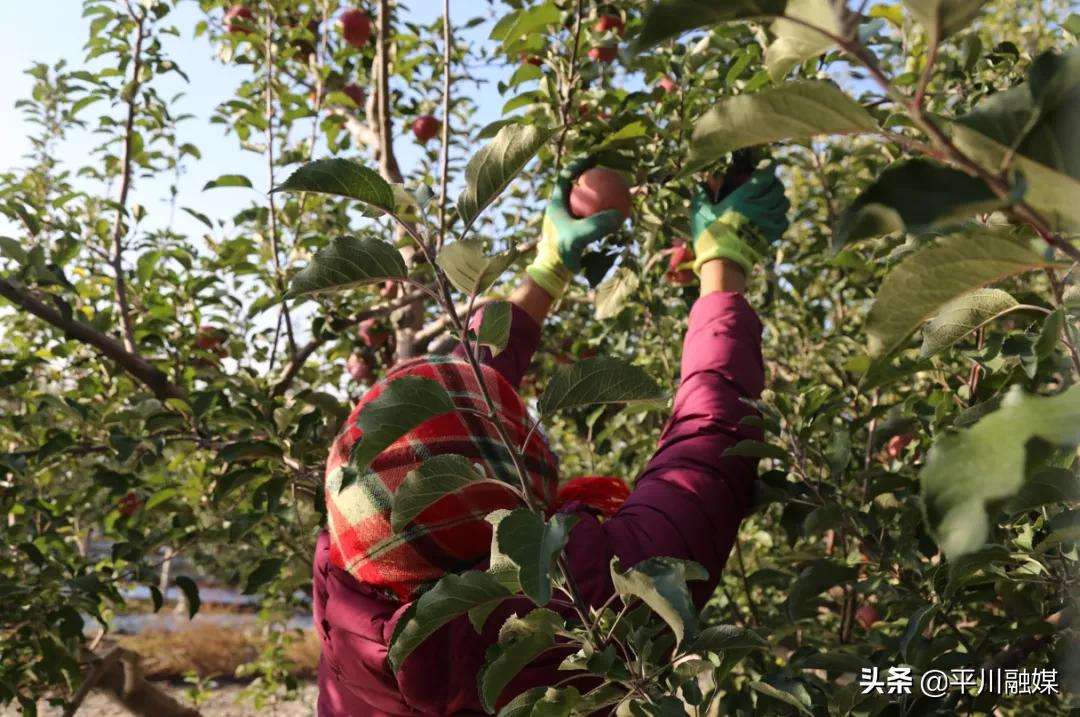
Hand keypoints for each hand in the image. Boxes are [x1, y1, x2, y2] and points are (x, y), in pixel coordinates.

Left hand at [526, 158, 625, 298]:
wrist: (553, 273)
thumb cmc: (561, 253)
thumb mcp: (579, 238)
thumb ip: (597, 226)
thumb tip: (618, 213)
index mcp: (555, 204)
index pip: (565, 177)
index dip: (578, 164)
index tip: (592, 156)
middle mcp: (560, 209)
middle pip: (575, 185)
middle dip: (589, 175)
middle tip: (606, 169)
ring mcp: (567, 219)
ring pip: (583, 200)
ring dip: (596, 192)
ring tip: (612, 186)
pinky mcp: (573, 230)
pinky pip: (589, 215)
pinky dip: (600, 211)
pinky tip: (615, 212)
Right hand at [690, 165, 789, 275]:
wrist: (723, 262)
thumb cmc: (710, 235)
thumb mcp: (700, 212)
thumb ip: (702, 195)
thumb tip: (700, 182)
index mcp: (743, 197)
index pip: (764, 176)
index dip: (769, 168)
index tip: (768, 165)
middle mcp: (759, 206)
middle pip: (777, 188)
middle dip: (774, 182)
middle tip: (769, 182)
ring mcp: (767, 221)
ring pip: (784, 203)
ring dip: (780, 198)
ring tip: (773, 198)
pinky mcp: (770, 235)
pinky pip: (784, 221)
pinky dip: (781, 216)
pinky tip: (774, 217)